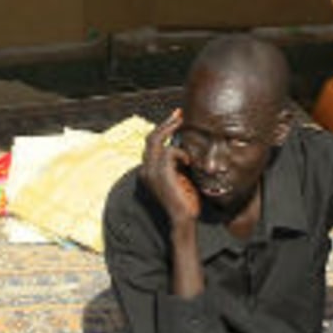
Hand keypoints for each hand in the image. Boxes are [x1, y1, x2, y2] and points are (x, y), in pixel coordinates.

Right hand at [142, 109, 199, 227]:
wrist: (183, 219)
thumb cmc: (184, 200)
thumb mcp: (178, 177)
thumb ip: (175, 163)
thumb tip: (182, 147)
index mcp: (147, 171)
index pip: (150, 144)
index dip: (162, 129)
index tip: (175, 119)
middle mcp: (144, 170)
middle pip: (150, 137)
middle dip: (165, 123)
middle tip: (179, 113)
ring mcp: (150, 171)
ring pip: (156, 140)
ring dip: (172, 133)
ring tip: (184, 138)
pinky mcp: (160, 173)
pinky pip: (170, 151)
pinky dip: (181, 154)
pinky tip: (188, 163)